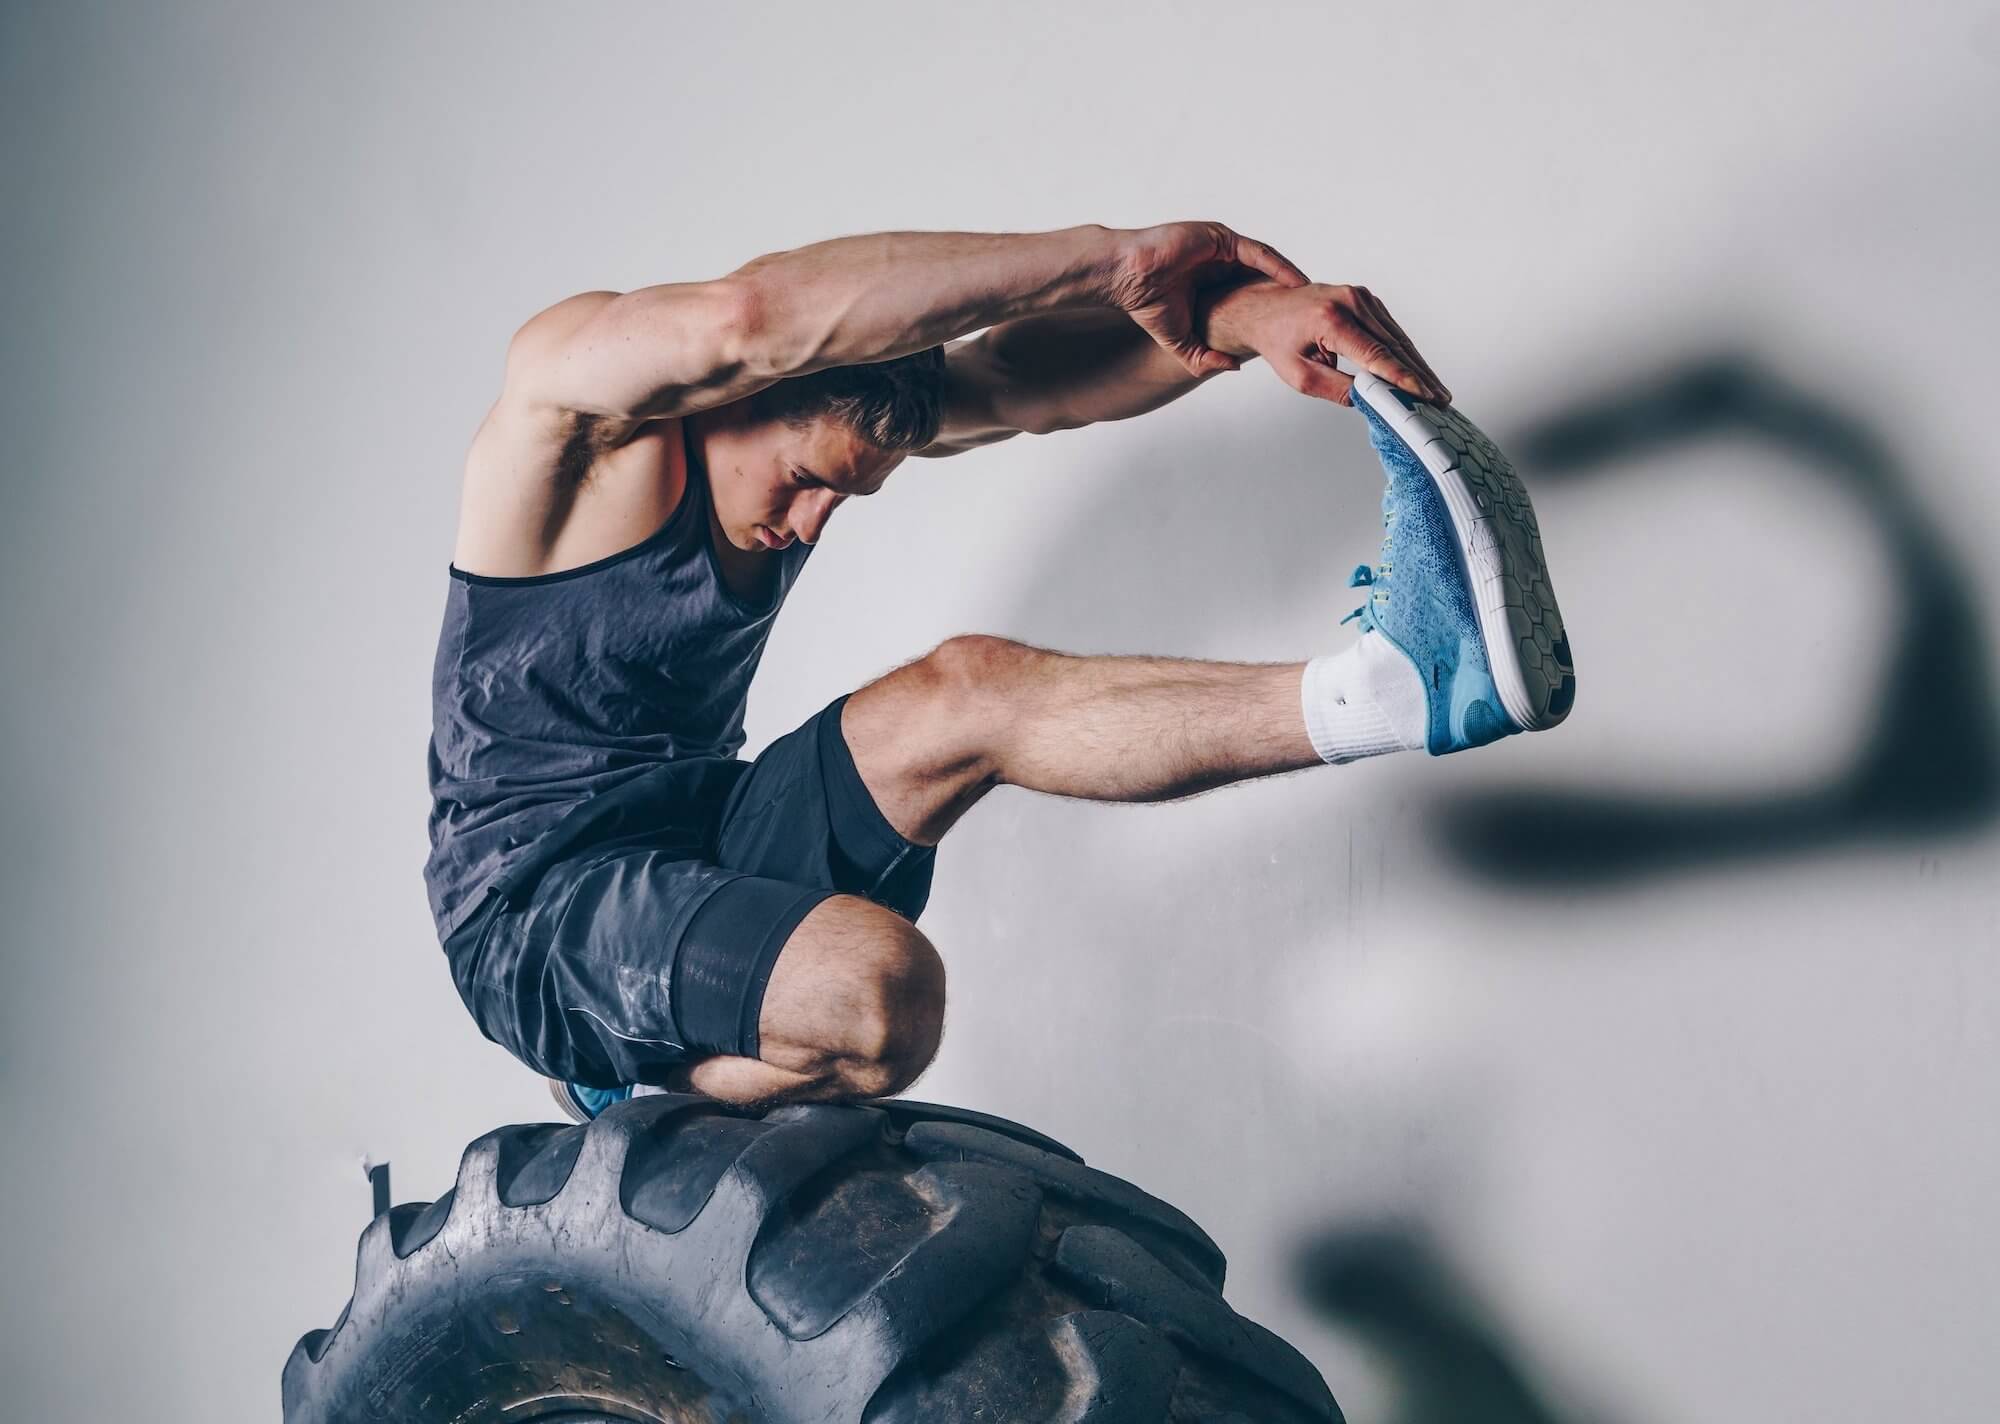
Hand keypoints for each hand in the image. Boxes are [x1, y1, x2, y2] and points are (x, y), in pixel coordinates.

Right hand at [1108, 221, 1310, 377]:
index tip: (1298, 325)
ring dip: (1291, 280)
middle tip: (1316, 311)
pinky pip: (1257, 253)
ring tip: (1314, 297)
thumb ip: (1204, 358)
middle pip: (1268, 276)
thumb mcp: (1181, 342)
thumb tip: (1233, 368)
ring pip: (1267, 263)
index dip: (1277, 308)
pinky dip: (1277, 266)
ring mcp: (1223, 248)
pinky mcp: (1221, 238)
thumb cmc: (1146, 303)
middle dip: (1291, 293)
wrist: (1128, 276)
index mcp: (1215, 282)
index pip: (1255, 293)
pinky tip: (1296, 282)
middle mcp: (1222, 263)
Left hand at [1216, 280, 1450, 406]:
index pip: (1374, 354)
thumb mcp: (1299, 375)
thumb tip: (1370, 400)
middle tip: (1440, 401)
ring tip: (1438, 392)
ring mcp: (1360, 296)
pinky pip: (1391, 330)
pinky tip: (1421, 373)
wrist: (1265, 309)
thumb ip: (1336, 388)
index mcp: (1330, 317)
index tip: (1422, 395)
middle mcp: (1349, 300)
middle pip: (1394, 344)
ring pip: (1398, 337)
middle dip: (1419, 376)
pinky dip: (1406, 353)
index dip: (1401, 378)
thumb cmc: (1278, 342)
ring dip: (1419, 366)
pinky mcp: (1366, 299)